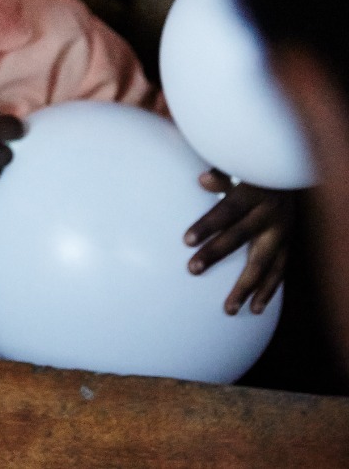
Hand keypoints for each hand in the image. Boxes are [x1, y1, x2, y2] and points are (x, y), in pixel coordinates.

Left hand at [185, 170, 292, 314]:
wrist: (290, 179)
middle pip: (241, 237)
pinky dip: (268, 290)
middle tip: (192, 270)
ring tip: (230, 309)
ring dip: (247, 286)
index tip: (186, 240)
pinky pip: (279, 271)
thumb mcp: (239, 169)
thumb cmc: (252, 174)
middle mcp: (270, 215)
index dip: (209, 225)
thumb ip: (221, 176)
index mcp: (253, 193)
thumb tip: (202, 180)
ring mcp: (282, 233)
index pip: (227, 210)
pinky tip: (255, 308)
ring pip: (264, 262)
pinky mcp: (288, 245)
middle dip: (216, 254)